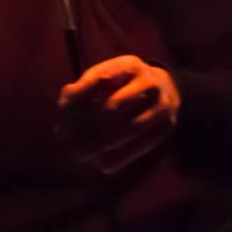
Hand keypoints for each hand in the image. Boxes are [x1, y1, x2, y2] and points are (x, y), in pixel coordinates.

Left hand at [58, 55, 180, 174]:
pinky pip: (143, 146)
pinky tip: (104, 166)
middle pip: (113, 106)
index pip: (99, 79)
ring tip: (85, 155)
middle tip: (71, 141)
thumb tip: (66, 97)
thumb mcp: (109, 74)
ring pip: (129, 128)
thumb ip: (86, 84)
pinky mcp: (167, 125)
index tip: (63, 112)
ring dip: (105, 144)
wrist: (168, 88)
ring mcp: (162, 104)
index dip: (79, 97)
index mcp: (130, 65)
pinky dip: (122, 157)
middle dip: (89, 126)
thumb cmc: (126, 83)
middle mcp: (149, 81)